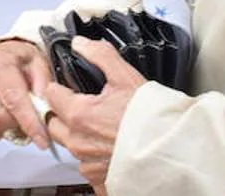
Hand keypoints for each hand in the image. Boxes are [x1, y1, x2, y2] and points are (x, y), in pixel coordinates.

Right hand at [0, 39, 54, 149]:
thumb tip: (45, 112)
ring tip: (11, 117)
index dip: (28, 122)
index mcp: (0, 63)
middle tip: (23, 117)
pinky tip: (0, 118)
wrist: (6, 54)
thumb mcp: (41, 65)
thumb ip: (45, 88)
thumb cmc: (23, 61)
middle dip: (11, 124)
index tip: (42, 140)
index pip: (13, 98)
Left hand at [43, 37, 146, 194]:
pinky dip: (94, 158)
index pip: (50, 96)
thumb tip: (80, 43)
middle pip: (54, 124)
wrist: (173, 148)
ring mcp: (88, 164)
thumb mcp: (125, 76)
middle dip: (62, 113)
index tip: (68, 86)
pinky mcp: (100, 181)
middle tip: (82, 106)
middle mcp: (78, 142)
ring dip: (78, 136)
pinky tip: (109, 149)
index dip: (58, 87)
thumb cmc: (151, 115)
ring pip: (71, 146)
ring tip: (101, 128)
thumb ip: (99, 55)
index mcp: (78, 115)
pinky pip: (87, 168)